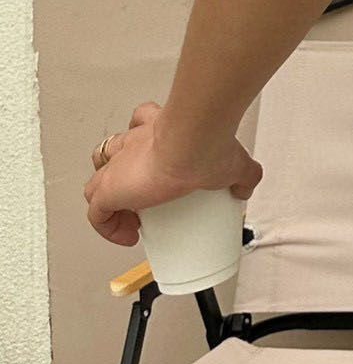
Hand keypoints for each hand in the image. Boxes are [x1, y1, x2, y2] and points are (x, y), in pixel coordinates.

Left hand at [83, 101, 262, 248]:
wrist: (192, 141)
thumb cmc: (206, 142)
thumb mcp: (233, 161)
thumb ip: (242, 173)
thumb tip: (245, 186)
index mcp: (159, 129)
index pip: (143, 126)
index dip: (145, 147)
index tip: (160, 172)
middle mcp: (134, 143)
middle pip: (111, 153)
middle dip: (119, 172)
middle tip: (141, 194)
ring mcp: (118, 166)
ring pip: (97, 183)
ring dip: (110, 201)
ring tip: (130, 216)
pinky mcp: (108, 190)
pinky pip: (96, 215)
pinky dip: (107, 228)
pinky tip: (127, 237)